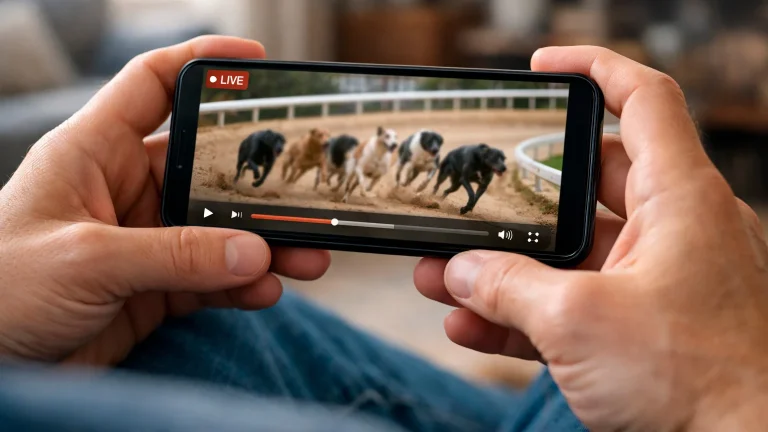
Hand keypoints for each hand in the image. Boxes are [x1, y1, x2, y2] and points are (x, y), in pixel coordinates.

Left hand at [0, 36, 329, 365]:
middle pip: (207, 170)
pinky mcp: (155, 288)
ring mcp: (144, 242)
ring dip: (264, 244)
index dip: (203, 64)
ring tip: (307, 258)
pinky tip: (265, 290)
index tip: (256, 61)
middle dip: (258, 186)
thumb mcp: (86, 261)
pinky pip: (212, 279)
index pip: (153, 85)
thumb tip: (254, 252)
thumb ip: (175, 256)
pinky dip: (242, 285)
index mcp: (93, 153)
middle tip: (303, 196)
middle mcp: (124, 190)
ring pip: (219, 231)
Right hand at [414, 46, 767, 430]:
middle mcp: (675, 232)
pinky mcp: (643, 330)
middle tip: (470, 205)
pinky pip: (574, 307)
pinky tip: (471, 326)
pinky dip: (524, 314)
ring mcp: (658, 283)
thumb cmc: (702, 381)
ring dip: (507, 268)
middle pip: (586, 186)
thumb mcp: (579, 322)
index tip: (542, 67)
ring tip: (444, 277)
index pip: (642, 100)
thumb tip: (462, 273)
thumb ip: (509, 288)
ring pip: (571, 256)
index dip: (592, 69)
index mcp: (680, 200)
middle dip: (519, 199)